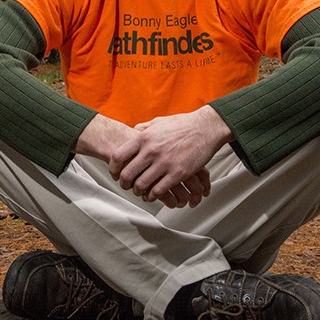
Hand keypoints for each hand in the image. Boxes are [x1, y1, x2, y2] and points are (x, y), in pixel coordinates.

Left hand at [110, 106, 232, 207]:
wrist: (205, 128)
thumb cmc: (182, 125)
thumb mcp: (158, 122)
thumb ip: (143, 128)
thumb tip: (133, 131)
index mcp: (144, 138)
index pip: (118, 156)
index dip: (113, 168)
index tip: (115, 174)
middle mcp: (151, 150)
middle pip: (127, 174)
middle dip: (124, 183)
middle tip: (126, 186)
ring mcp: (164, 163)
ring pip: (141, 185)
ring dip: (138, 191)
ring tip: (140, 191)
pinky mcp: (178, 173)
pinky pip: (158, 191)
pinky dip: (152, 196)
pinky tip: (153, 195)